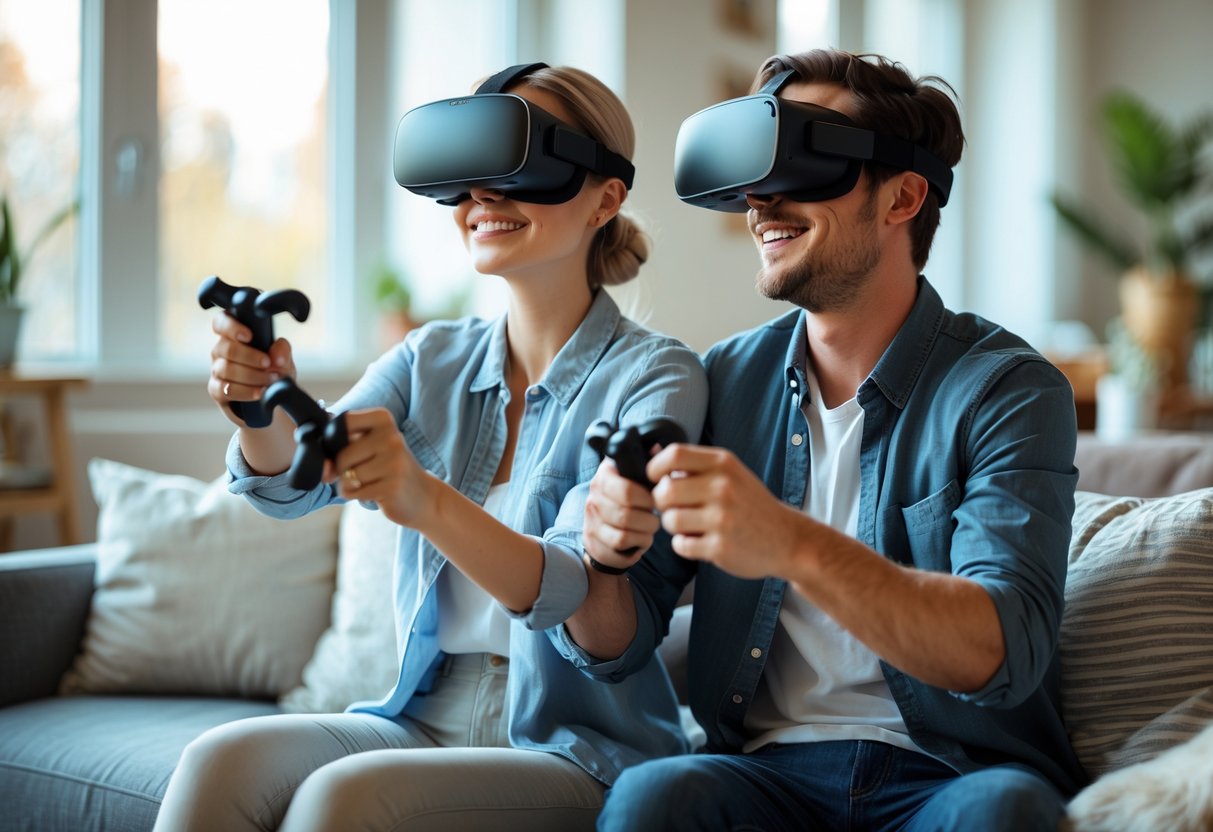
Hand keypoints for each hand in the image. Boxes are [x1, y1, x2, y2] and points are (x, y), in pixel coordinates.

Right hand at [207, 312, 294, 425]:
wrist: (273, 397)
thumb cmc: (274, 371)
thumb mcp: (283, 359)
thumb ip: (282, 351)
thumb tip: (277, 356)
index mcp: (233, 336)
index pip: (221, 323)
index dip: (231, 327)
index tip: (249, 336)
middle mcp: (221, 351)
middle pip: (226, 348)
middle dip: (250, 357)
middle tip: (268, 363)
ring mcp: (216, 370)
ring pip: (225, 369)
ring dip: (251, 375)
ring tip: (270, 379)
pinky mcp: (216, 390)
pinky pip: (224, 389)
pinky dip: (245, 391)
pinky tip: (259, 392)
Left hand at [324, 408, 434, 526]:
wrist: (424, 496)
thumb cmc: (389, 468)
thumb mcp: (370, 447)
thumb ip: (341, 449)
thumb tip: (324, 470)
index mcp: (383, 419)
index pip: (343, 422)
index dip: (336, 440)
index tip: (349, 447)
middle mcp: (391, 437)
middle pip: (342, 455)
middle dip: (344, 469)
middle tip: (365, 470)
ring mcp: (394, 462)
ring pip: (347, 476)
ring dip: (351, 484)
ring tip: (371, 481)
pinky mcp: (391, 486)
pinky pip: (353, 492)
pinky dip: (356, 495)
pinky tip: (375, 492)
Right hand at [582, 458, 660, 571]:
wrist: (610, 527)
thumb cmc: (631, 501)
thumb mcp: (639, 479)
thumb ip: (648, 464)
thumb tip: (657, 445)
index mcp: (605, 475)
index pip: (625, 488)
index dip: (645, 498)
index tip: (654, 499)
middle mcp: (593, 496)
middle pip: (625, 513)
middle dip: (647, 518)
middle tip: (653, 516)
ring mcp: (590, 520)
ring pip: (622, 533)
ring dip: (643, 532)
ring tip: (648, 527)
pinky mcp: (592, 541)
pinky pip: (619, 547)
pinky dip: (636, 544)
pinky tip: (640, 539)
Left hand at [649, 444, 810, 579]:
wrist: (787, 539)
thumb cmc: (751, 504)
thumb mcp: (732, 473)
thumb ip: (697, 466)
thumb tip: (654, 458)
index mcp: (723, 464)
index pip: (674, 454)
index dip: (655, 467)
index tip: (656, 479)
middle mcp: (723, 488)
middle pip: (664, 490)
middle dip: (661, 501)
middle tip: (673, 507)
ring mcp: (722, 519)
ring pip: (670, 520)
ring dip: (673, 525)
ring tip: (689, 525)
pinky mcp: (720, 547)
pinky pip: (681, 545)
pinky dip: (684, 545)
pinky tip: (699, 541)